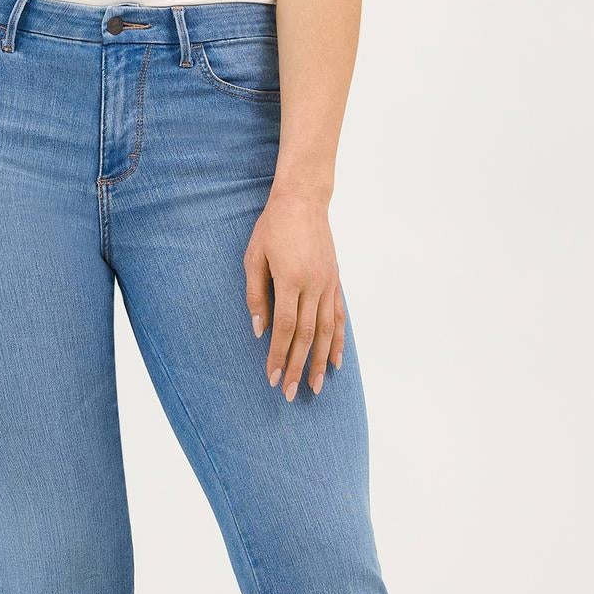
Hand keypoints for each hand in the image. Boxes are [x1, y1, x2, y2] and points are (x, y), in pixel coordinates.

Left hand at [245, 185, 346, 398]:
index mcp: (290, 279)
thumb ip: (256, 294)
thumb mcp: (254, 256)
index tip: (270, 377)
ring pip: (326, 331)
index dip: (278, 355)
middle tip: (289, 393)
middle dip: (296, 367)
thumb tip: (259, 330)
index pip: (286, 328)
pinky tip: (337, 361)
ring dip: (320, 362)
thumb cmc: (273, 227)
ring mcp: (328, 284)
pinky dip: (339, 341)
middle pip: (307, 336)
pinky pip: (339, 317)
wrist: (303, 200)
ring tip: (316, 387)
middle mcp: (313, 285)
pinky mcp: (335, 282)